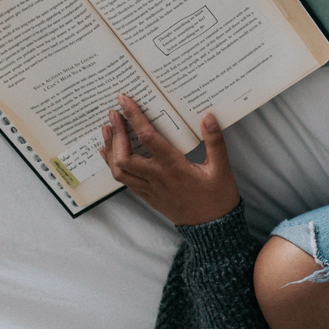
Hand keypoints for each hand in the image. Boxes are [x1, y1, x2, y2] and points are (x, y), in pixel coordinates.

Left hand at [100, 94, 239, 225]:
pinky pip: (124, 180)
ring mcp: (150, 189)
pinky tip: (109, 154)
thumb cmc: (218, 197)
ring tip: (108, 130)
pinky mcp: (148, 196)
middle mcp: (157, 178)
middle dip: (116, 133)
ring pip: (119, 170)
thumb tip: (208, 117)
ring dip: (110, 149)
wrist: (212, 228)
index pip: (148, 138)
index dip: (135, 117)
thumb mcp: (221, 168)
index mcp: (174, 168)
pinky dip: (113, 165)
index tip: (125, 101)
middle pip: (124, 156)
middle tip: (113, 114)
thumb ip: (214, 141)